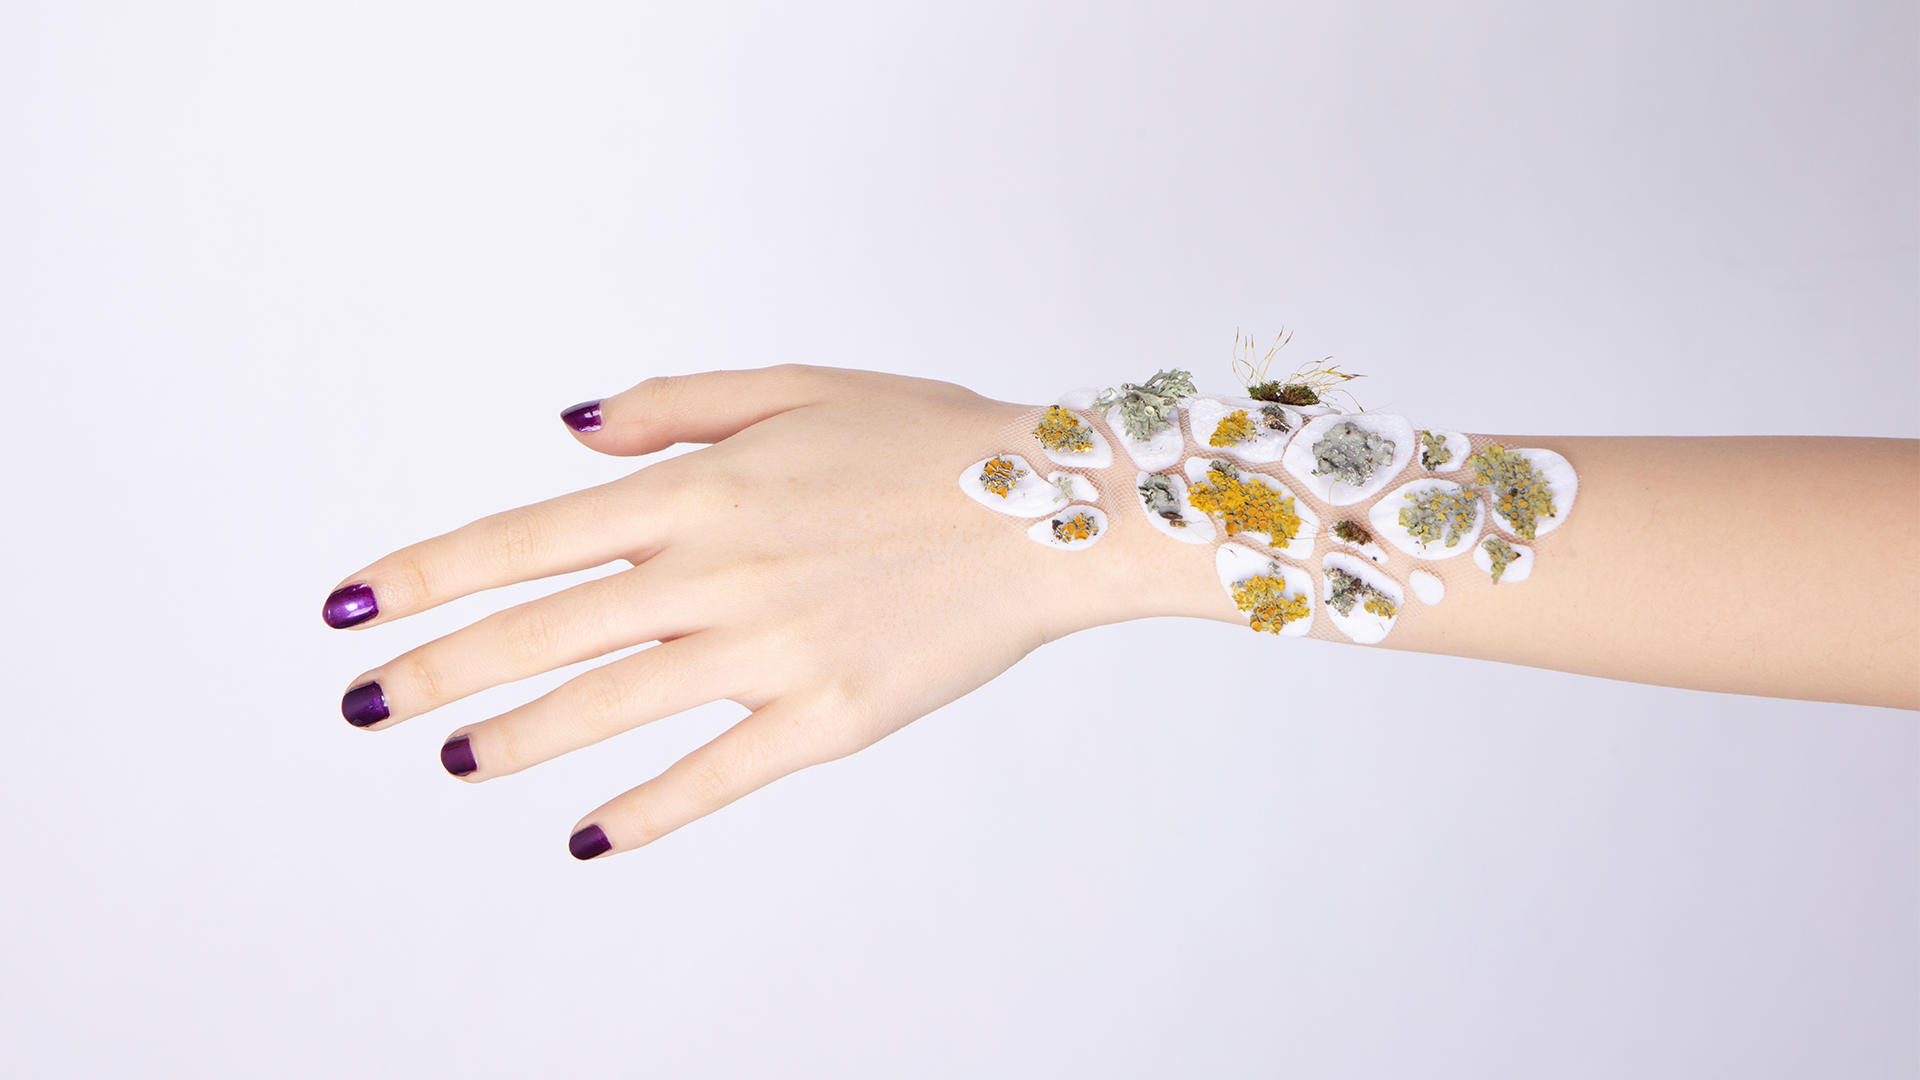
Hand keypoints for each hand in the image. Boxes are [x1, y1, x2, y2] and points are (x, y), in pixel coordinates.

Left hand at [324, 365, 1231, 857]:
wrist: (1058, 510)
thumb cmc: (930, 439)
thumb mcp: (798, 387)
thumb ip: (674, 409)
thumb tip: (567, 434)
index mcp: (706, 487)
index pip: (531, 537)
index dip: (429, 573)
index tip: (350, 605)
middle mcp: (722, 571)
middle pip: (548, 630)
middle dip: (439, 667)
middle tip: (360, 704)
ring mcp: (775, 652)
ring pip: (614, 704)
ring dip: (520, 737)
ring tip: (452, 758)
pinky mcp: (832, 718)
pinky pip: (719, 773)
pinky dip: (649, 809)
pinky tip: (591, 834)